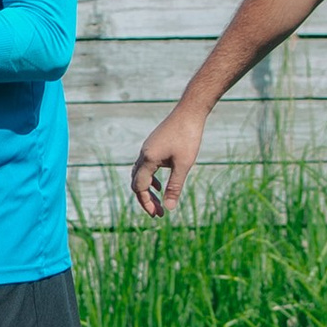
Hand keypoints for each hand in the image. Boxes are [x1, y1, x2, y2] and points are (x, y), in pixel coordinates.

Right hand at [129, 102, 207, 217]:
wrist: (189, 112)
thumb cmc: (188, 137)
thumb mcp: (184, 165)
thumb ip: (175, 187)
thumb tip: (169, 207)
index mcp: (148, 160)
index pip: (140, 187)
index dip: (147, 203)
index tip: (158, 215)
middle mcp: (144, 154)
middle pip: (137, 182)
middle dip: (146, 199)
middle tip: (158, 213)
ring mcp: (147, 148)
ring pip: (140, 174)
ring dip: (148, 189)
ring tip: (159, 201)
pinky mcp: (153, 145)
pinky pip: (145, 166)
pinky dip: (150, 178)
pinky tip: (161, 184)